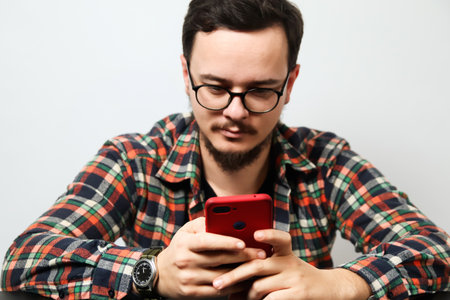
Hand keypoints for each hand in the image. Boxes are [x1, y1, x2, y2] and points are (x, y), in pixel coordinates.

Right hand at [156, 217, 266, 298]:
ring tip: (258, 266)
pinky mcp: (192, 293)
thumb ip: (205, 224)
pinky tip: (246, 280)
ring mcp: (189, 278)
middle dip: (243, 256)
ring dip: (242, 272)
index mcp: (185, 243)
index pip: (207, 241)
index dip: (226, 242)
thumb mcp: (187, 231)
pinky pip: (218, 291)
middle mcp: (186, 260)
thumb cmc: (180, 247)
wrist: (160, 273)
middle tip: (261, 254)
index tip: (243, 243)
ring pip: (221, 276)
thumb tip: (226, 219)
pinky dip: (234, 286)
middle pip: (219, 259)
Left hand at [212, 229, 370, 299]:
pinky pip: (271, 299)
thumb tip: (232, 277)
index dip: (269, 234)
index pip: (279, 238)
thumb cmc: (298, 278)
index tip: (255, 234)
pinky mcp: (299, 294)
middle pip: (257, 265)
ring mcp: (295, 279)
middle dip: (233, 275)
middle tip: (218, 283)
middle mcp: (289, 263)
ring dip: (246, 295)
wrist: (330, 290)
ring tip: (240, 298)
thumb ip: (263, 266)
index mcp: (284, 253)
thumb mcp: (284, 266)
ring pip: (259, 286)